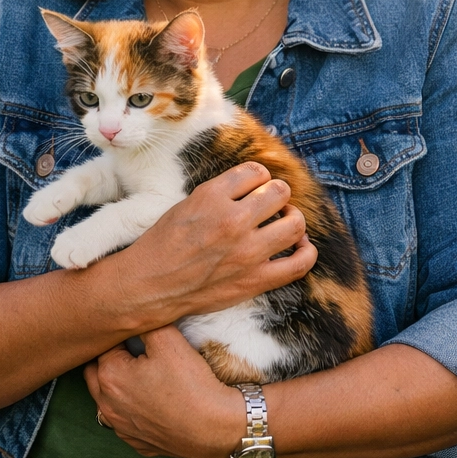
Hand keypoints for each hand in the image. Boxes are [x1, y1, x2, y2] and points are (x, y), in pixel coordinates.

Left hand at [85, 325, 245, 457]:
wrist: (215, 429)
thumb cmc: (190, 384)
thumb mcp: (167, 339)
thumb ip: (143, 323)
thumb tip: (134, 315)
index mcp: (109, 376)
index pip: (104, 346)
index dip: (121, 338)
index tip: (138, 337)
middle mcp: (107, 406)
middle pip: (96, 373)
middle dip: (111, 360)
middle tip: (136, 353)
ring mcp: (121, 429)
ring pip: (107, 400)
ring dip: (118, 387)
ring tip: (144, 377)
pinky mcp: (137, 444)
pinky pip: (127, 422)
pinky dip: (133, 411)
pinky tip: (153, 403)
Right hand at [99, 162, 315, 327]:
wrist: (149, 285)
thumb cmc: (163, 243)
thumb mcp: (188, 203)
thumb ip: (221, 193)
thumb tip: (253, 185)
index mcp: (213, 196)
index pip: (255, 172)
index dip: (258, 178)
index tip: (255, 187)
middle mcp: (233, 220)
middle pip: (280, 192)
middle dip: (277, 194)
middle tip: (270, 204)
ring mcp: (247, 252)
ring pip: (295, 223)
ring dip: (292, 218)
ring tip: (283, 221)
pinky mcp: (255, 280)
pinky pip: (299, 263)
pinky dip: (306, 252)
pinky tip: (300, 246)